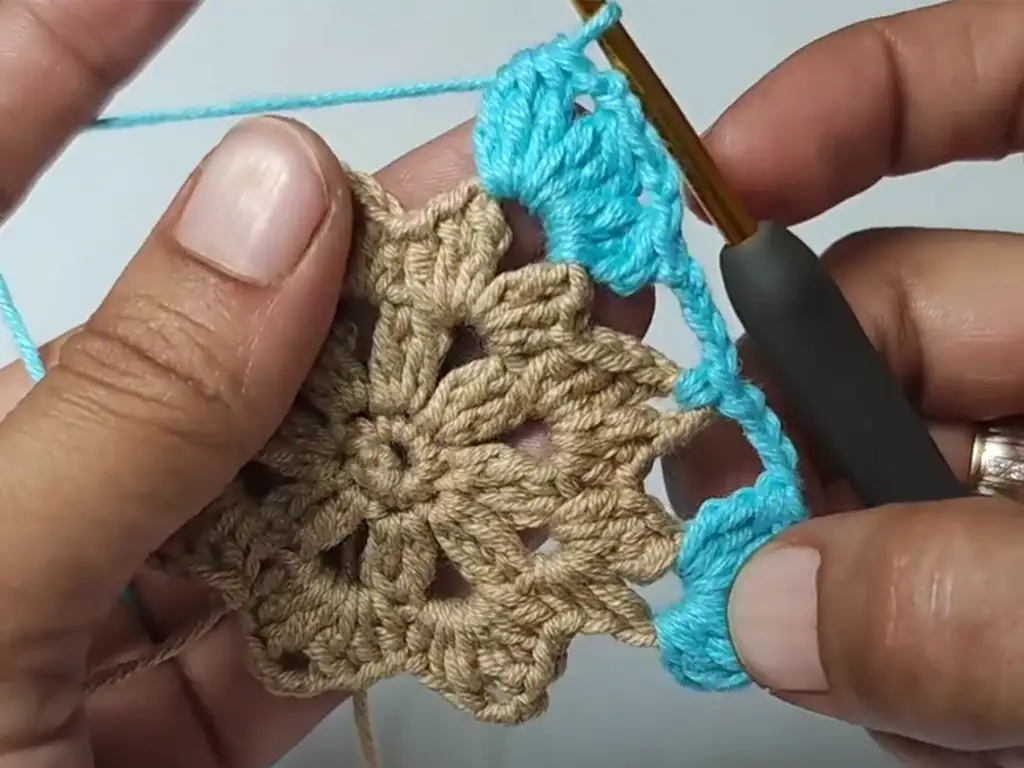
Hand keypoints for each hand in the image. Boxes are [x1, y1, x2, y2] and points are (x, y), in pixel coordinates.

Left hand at [0, 5, 656, 766]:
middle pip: (214, 320)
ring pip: (301, 459)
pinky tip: (530, 495)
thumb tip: (278, 202)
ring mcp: (123, 584)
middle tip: (503, 188)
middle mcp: (31, 476)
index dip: (81, 37)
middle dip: (367, 246)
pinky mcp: (193, 695)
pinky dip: (428, 558)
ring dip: (436, 401)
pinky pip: (325, 600)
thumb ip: (121, 406)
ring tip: (568, 329)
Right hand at [664, 2, 1023, 765]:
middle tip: (713, 533)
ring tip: (844, 676)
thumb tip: (772, 615)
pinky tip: (926, 718)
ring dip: (845, 561)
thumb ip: (990, 607)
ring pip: (904, 461)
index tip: (724, 176)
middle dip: (787, 413)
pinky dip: (913, 640)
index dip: (861, 97)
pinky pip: (951, 572)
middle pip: (899, 312)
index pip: (1017, 77)